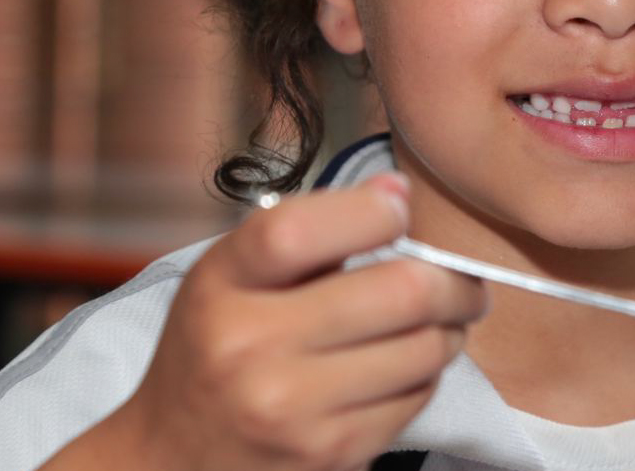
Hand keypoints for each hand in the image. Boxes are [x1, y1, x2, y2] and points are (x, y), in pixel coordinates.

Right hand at [106, 174, 484, 470]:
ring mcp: (291, 408)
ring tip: (439, 322)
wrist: (172, 459)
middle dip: (454, 281)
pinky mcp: (330, 454)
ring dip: (450, 330)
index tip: (398, 210)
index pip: (298, 231)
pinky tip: (405, 367)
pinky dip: (426, 376)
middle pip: (400, 292)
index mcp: (223, 285)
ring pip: (425, 348)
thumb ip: (310, 230)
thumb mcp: (233, 276)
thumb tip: (396, 191)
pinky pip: (418, 398)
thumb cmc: (216, 348)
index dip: (370, 211)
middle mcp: (249, 347)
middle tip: (462, 280)